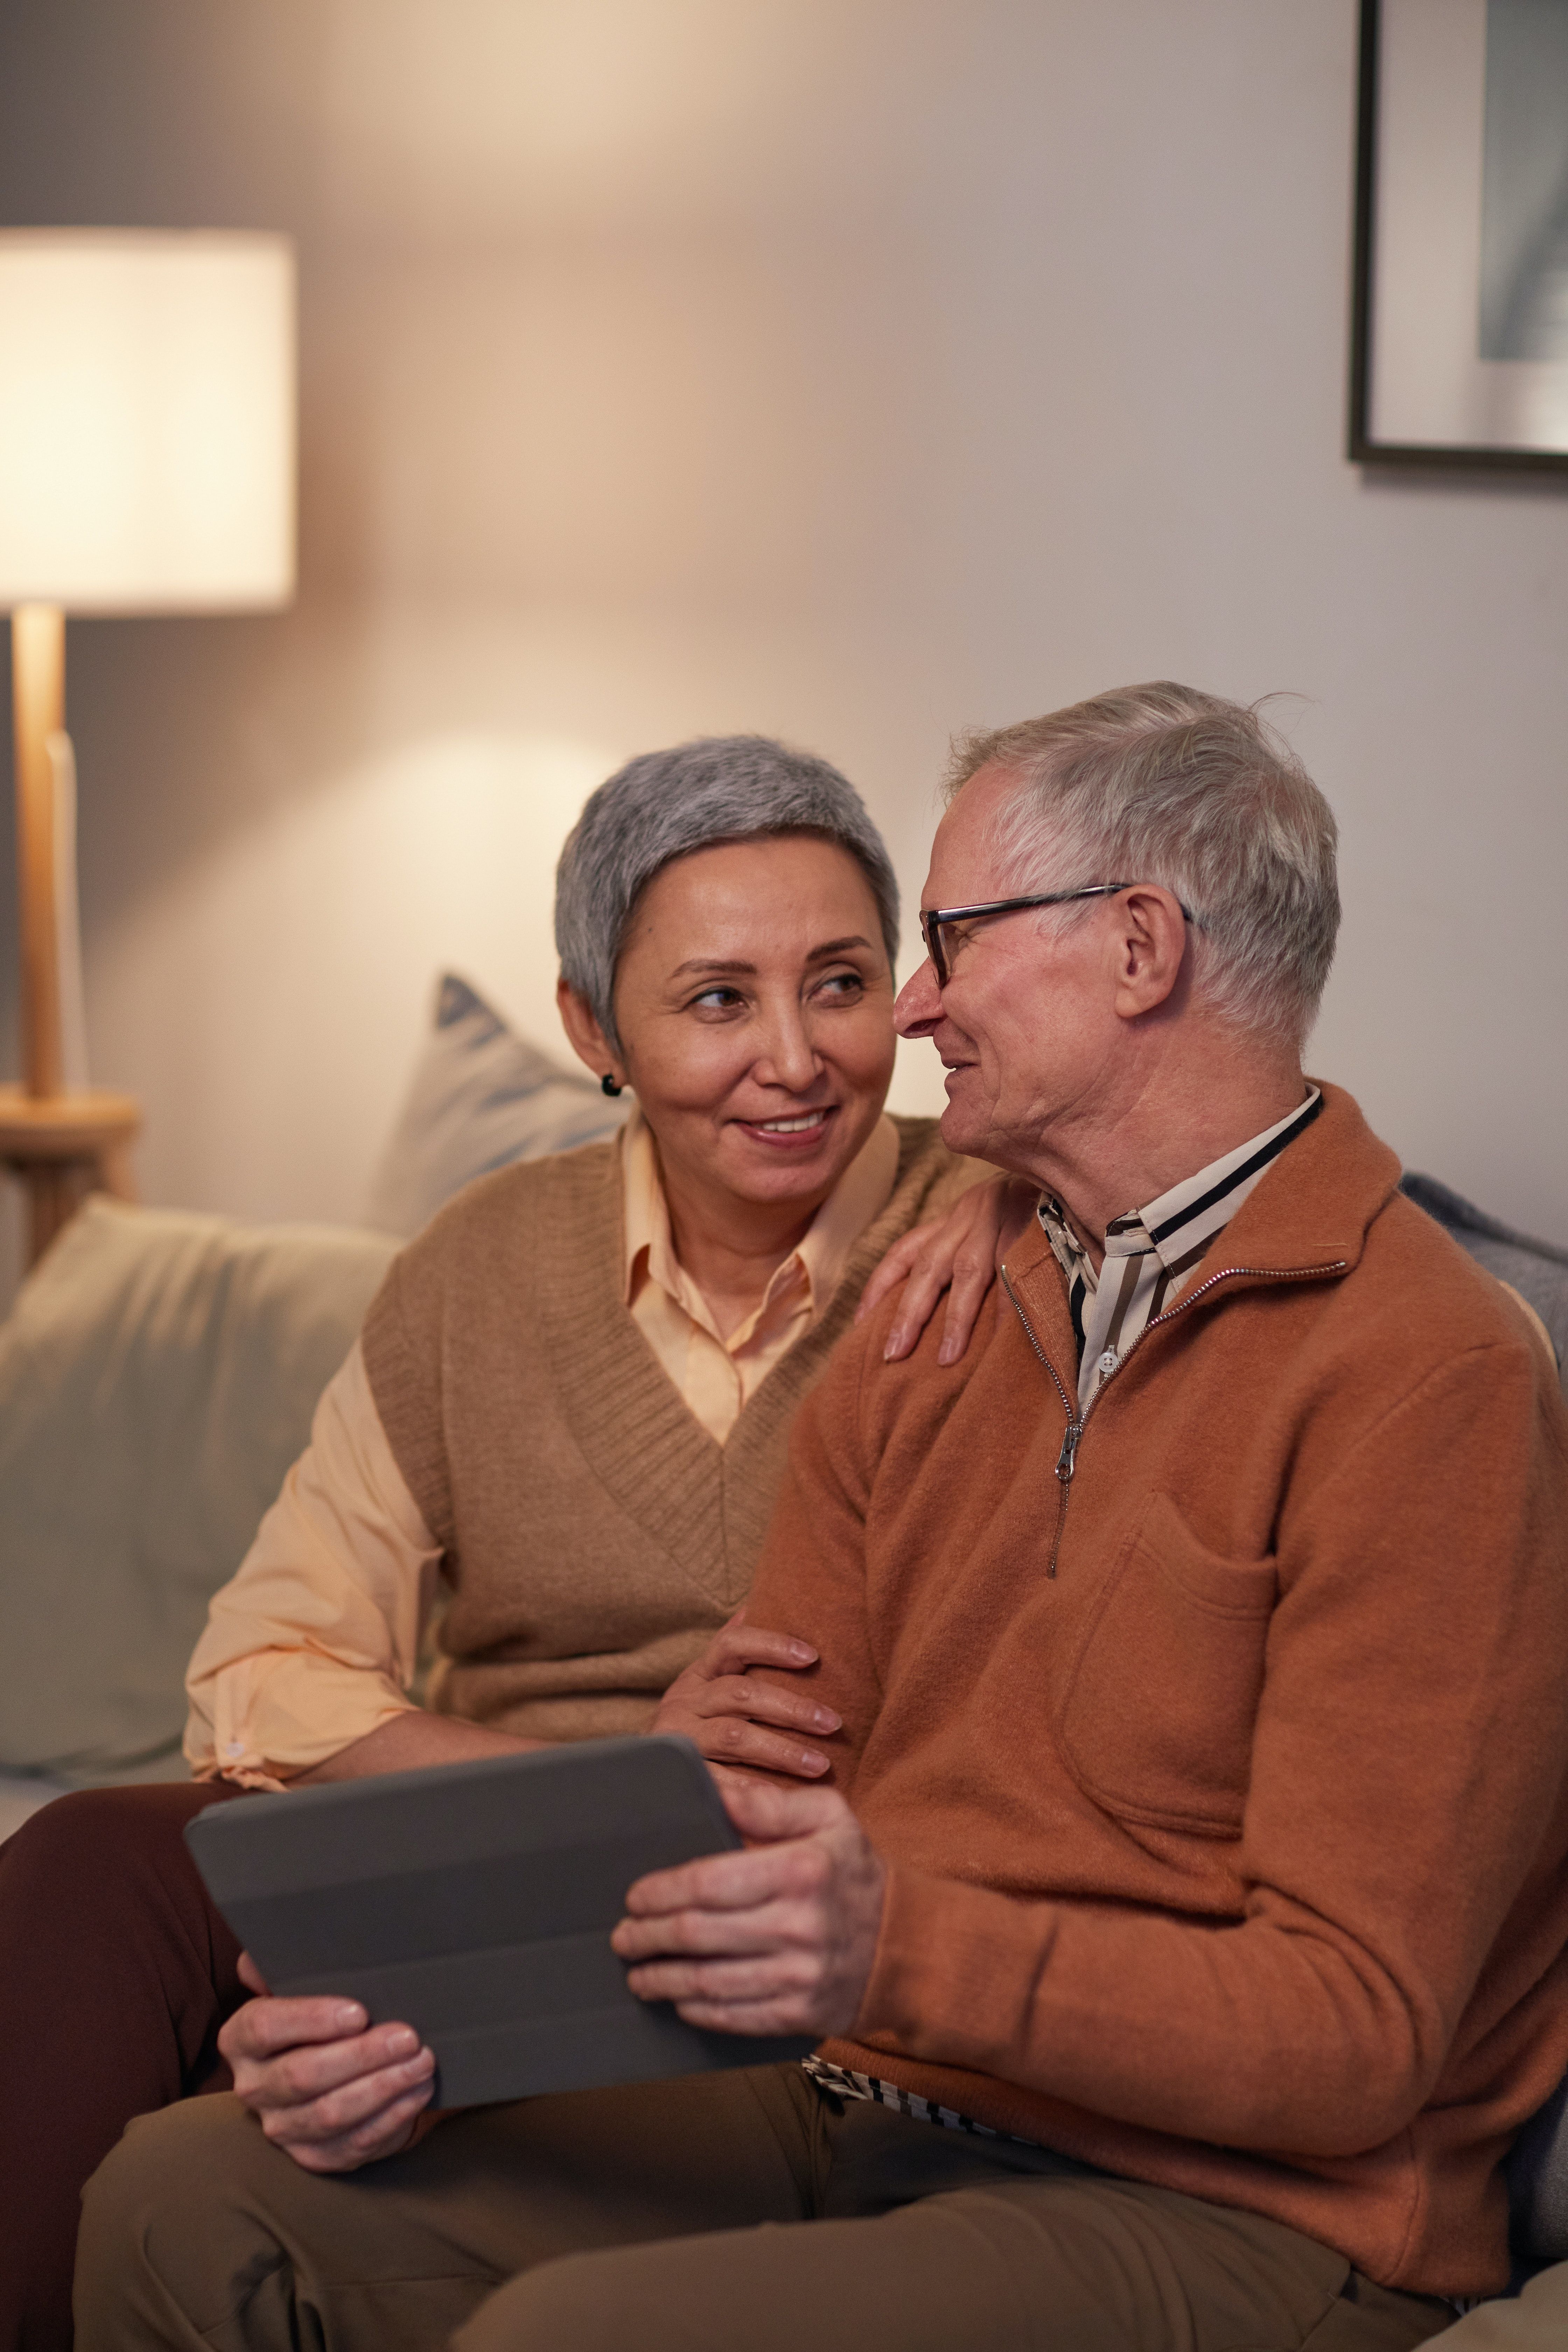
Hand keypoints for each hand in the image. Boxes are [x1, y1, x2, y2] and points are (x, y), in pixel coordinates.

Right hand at [218, 1952, 435, 2172]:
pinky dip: (390, 2117)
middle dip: (361, 2056)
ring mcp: (282, 2128)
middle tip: (409, 2036)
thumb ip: (290, 1963)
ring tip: (422, 2061)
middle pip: (302, 2075)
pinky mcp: (314, 2157)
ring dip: (383, 2087)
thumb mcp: (304, 1983)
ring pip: (330, 2114)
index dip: (310, 2019)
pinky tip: (417, 2091)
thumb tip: (279, 1945)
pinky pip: (353, 2143)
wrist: (338, 2067)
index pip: (264, 2027)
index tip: (359, 2012)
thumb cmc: (324, 2014)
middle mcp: (254, 2087)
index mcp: (241, 2038)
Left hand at [611, 1774, 884, 2038]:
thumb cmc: (854, 1873)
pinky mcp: (801, 2015)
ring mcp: (800, 1976)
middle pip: (699, 1935)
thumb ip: (772, 1803)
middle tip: (622, 1936)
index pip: (709, 1882)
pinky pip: (734, 2016)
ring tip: (637, 1973)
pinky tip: (677, 2000)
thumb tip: (716, 1792)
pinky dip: (697, 2010)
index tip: (635, 1897)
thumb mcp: (829, 1817)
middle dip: (649, 1937)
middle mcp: (798, 1926)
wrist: (909, 1946)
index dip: (663, 1891)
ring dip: (662, 1979)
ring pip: (709, 1983)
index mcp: (800, 1870)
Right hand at [651, 1609, 841, 1782]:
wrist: (641, 1770)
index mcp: (699, 1674)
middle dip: (792, 1708)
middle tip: (833, 1723)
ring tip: (820, 1764)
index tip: (812, 1656)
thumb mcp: (706, 1683)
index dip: (772, 1645)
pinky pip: (717, 1779)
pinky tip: (780, 1796)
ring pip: (735, 1737)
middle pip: (742, 1694)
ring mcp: (680, 1737)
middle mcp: (685, 1701)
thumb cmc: (693, 1721)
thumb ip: (732, 1652)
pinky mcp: (680, 1773)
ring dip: (782, 1750)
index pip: (733, 1645)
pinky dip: (749, 1787)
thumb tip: (755, 1606)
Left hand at [857, 1175, 1038, 1362]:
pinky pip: (1015, 1276)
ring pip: (968, 1272)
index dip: (879, 1287)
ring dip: (955, 1319)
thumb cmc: (1024, 1205)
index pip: (904, 1252)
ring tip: (945, 1359)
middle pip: (928, 1267)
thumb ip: (962, 1251)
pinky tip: (1002, 1342)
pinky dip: (1008, 1312)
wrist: (1064, 1165)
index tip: (860, 1321)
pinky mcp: (1031, 1228)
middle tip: (891, 1354)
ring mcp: (999, 1220)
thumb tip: (938, 1308)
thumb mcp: (984, 1220)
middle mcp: (968, 1217)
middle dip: (908, 1313)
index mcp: (952, 1218)